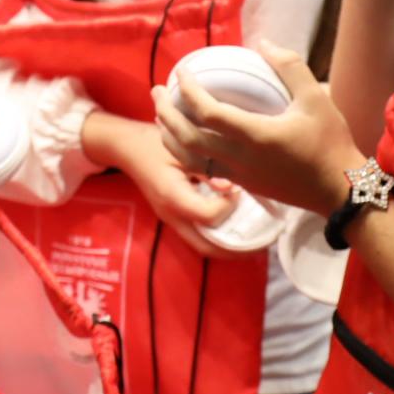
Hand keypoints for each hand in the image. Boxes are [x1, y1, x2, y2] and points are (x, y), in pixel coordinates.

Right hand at [82, 112, 241, 258]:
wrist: (129, 148)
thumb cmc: (156, 143)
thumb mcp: (182, 149)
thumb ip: (206, 169)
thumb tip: (234, 189)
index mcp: (172, 196)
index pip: (208, 216)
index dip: (230, 207)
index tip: (241, 191)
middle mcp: (171, 215)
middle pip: (207, 247)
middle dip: (238, 249)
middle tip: (265, 240)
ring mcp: (171, 220)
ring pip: (203, 246)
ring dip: (229, 247)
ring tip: (256, 240)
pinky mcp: (174, 218)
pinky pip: (199, 236)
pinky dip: (219, 238)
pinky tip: (237, 228)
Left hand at [153, 42, 361, 217]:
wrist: (339, 192)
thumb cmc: (329, 143)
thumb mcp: (315, 98)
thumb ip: (289, 67)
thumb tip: (263, 43)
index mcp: (255, 135)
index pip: (206, 112)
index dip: (188, 90)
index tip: (182, 71)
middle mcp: (239, 158)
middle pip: (186, 137)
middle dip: (165, 112)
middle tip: (157, 90)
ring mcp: (237, 175)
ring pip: (188, 158)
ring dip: (169, 135)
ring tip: (161, 115)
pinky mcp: (241, 184)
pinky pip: (201, 168)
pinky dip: (183, 152)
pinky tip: (183, 139)